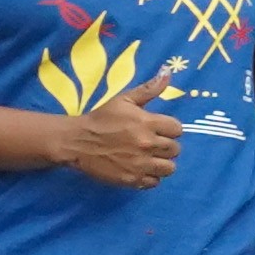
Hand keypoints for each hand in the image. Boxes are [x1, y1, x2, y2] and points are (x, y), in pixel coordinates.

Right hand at [57, 98, 182, 187]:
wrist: (77, 142)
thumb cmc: (102, 119)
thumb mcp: (124, 100)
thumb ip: (149, 89)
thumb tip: (168, 72)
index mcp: (148, 123)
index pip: (177, 129)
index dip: (169, 129)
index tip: (159, 130)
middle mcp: (147, 144)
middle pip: (175, 149)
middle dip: (166, 146)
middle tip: (151, 144)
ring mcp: (140, 164)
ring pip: (169, 168)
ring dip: (161, 163)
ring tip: (149, 158)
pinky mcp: (132, 179)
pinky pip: (154, 182)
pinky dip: (150, 177)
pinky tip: (140, 169)